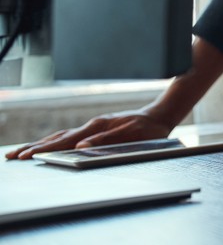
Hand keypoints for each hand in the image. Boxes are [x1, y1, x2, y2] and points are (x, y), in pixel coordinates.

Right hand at [4, 109, 173, 159]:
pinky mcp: (95, 129)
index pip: (65, 140)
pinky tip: (46, 146)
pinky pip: (70, 137)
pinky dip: (54, 142)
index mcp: (97, 127)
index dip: (45, 149)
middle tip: (12, 157)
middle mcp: (92, 125)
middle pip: (57, 138)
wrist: (159, 115)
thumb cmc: (148, 127)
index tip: (26, 155)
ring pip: (61, 136)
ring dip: (40, 145)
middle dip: (33, 148)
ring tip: (21, 153)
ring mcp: (92, 127)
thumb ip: (106, 140)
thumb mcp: (132, 134)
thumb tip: (81, 145)